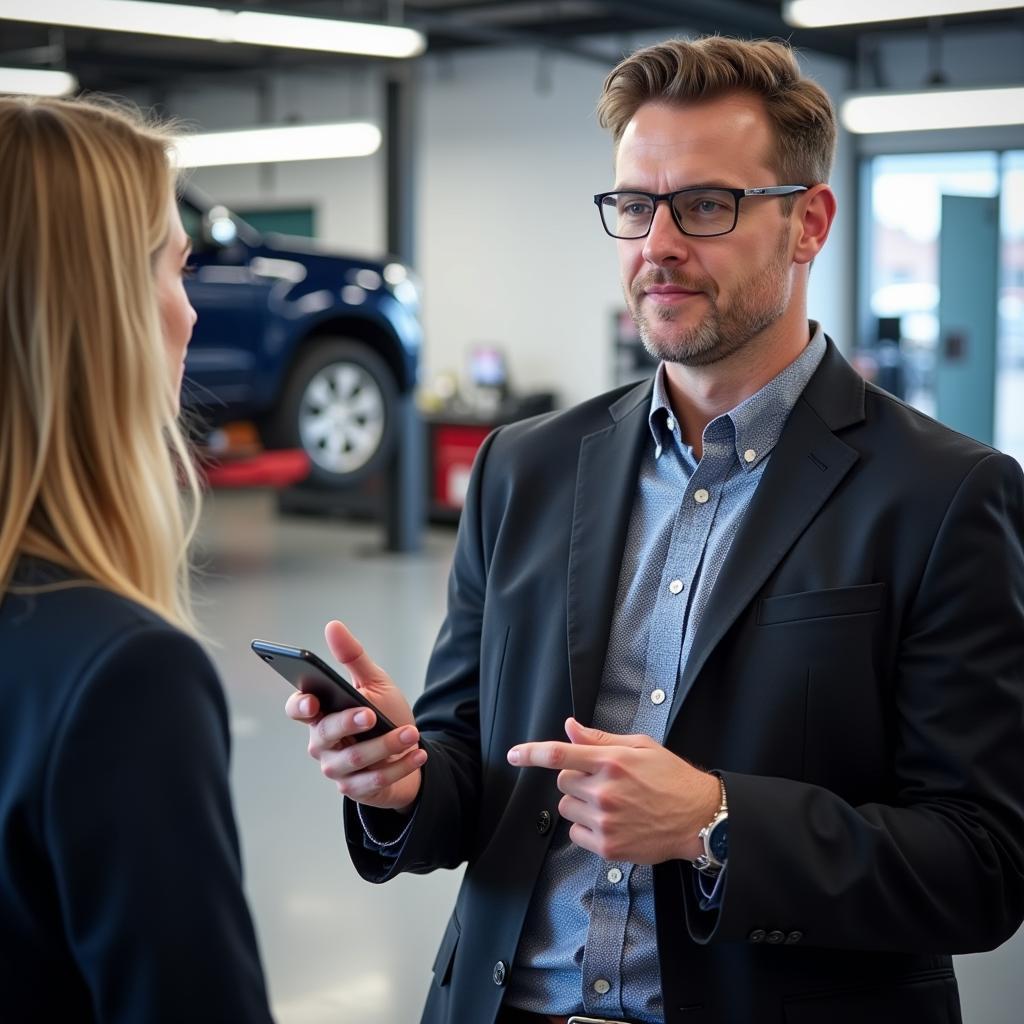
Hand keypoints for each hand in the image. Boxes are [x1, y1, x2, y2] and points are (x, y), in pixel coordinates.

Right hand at [285, 620, 424, 812]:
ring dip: (386, 746)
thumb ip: (353, 658)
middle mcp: (322, 743)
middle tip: (371, 715)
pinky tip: (418, 753)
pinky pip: (375, 780)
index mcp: (321, 713)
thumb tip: (332, 626)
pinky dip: (400, 766)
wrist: (408, 752)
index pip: (298, 708)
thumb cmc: (385, 714)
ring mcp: (336, 769)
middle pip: (324, 734)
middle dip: (348, 724)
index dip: (300, 705)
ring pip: (353, 759)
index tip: (314, 699)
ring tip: (411, 733)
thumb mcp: (374, 683)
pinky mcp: (355, 790)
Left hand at [507, 717, 719, 864]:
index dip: (531, 753)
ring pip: (567, 808)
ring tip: (612, 803)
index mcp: (611, 762)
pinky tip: (612, 822)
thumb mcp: (640, 747)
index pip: (559, 755)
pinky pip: (576, 833)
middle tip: (605, 782)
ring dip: (580, 804)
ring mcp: (605, 821)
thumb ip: (600, 740)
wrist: (698, 818)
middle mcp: (604, 791)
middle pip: (563, 782)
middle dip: (577, 780)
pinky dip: (586, 828)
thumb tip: (569, 728)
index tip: (513, 755)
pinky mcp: (608, 847)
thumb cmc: (671, 778)